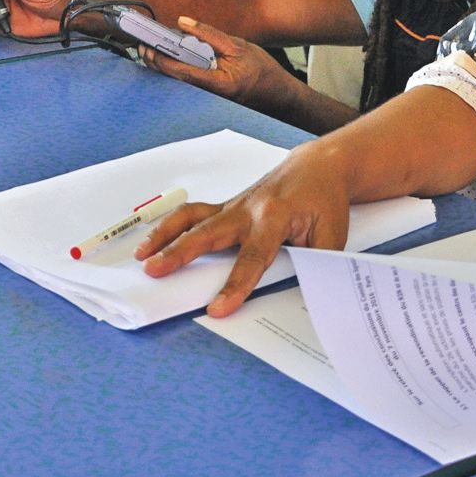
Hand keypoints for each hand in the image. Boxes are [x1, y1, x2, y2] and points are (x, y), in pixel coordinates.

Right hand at [134, 138, 351, 316]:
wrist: (317, 168)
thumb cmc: (323, 200)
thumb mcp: (332, 235)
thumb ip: (316, 265)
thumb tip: (306, 296)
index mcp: (275, 217)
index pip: (252, 257)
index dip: (234, 286)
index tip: (217, 309)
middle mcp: (247, 209)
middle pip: (206, 233)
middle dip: (178, 253)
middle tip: (154, 270)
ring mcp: (233, 206)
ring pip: (191, 217)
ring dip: (164, 234)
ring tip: (143, 256)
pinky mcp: (226, 207)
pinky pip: (193, 214)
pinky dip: (170, 226)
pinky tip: (154, 240)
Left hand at [140, 16, 290, 110]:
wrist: (278, 95)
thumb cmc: (262, 71)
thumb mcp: (238, 46)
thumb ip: (209, 35)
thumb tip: (184, 22)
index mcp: (218, 83)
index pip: (182, 71)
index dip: (162, 59)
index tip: (148, 46)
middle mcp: (209, 96)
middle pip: (174, 79)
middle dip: (156, 63)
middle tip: (143, 45)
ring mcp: (207, 99)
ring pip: (177, 82)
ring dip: (163, 66)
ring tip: (152, 49)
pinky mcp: (207, 96)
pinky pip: (185, 83)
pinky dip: (175, 70)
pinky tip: (169, 59)